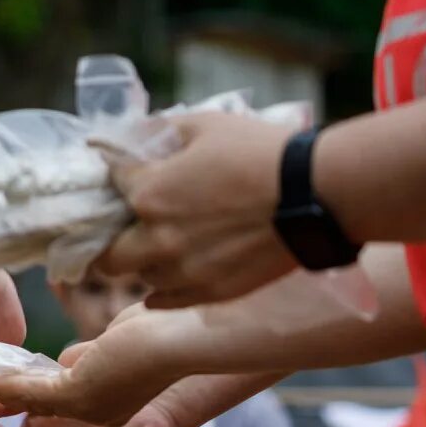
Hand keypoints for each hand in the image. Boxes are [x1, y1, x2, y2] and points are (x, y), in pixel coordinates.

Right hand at [0, 307, 177, 426]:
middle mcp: (98, 412)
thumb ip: (92, 355)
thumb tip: (67, 359)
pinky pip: (27, 392)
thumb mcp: (119, 341)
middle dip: (3, 406)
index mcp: (109, 401)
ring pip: (29, 400)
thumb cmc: (165, 325)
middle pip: (40, 409)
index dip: (23, 395)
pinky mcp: (78, 396)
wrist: (186, 330)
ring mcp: (88, 408)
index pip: (58, 400)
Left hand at [95, 111, 297, 308]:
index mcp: (148, 193)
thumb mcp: (207, 125)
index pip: (110, 187)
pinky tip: (171, 276)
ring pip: (140, 276)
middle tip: (126, 231)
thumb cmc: (263, 153)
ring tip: (166, 247)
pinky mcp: (208, 292)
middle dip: (112, 241)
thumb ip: (162, 129)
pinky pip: (163, 301)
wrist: (317, 194)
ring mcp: (181, 270)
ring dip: (146, 262)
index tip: (124, 178)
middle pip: (108, 256)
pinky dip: (162, 291)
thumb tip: (132, 134)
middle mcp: (156, 237)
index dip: (115, 178)